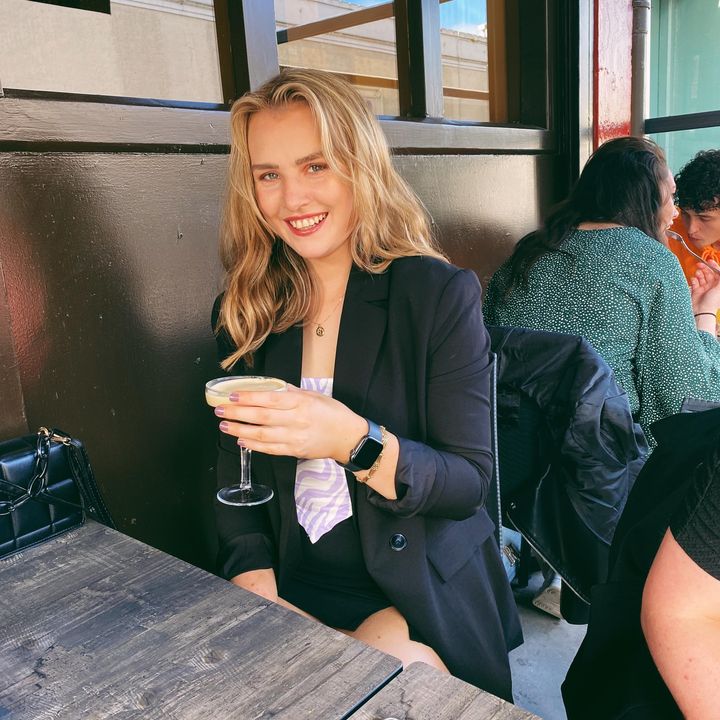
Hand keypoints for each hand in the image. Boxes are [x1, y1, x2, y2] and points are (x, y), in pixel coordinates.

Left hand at [215, 385, 366, 463]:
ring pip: (262, 435)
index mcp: (301, 403)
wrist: (348, 437)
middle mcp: (296, 420)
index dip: (248, 398)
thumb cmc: (333, 413)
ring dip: (240, 430)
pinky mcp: (294, 451)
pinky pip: (270, 449)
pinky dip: (254, 445)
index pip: (269, 399)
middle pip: (261, 417)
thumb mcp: (314, 396)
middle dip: (237, 413)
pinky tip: (241, 440)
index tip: (231, 395)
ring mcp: (295, 437)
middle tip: (220, 410)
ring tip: (225, 425)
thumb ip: (291, 392)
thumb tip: (270, 388)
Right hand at [690, 261, 719, 315]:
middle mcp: (712, 285)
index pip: (717, 272)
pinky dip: (694, 280)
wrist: (702, 311)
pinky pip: (695, 282)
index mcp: (718, 284)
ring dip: (699, 274)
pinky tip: (694, 280)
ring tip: (697, 274)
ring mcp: (704, 288)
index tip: (709, 261)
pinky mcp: (696, 291)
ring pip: (701, 277)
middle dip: (704, 268)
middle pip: (708, 273)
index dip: (713, 266)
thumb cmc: (713, 301)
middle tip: (699, 264)